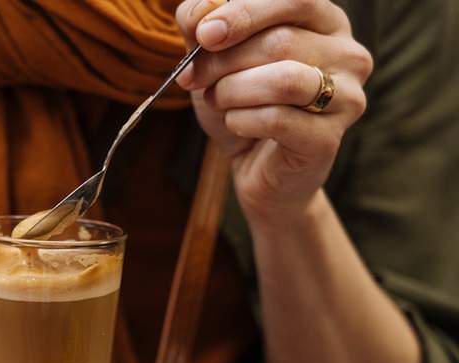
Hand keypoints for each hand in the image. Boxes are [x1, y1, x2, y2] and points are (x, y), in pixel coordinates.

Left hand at [175, 0, 372, 225]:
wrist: (255, 167)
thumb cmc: (241, 103)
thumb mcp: (213, 57)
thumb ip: (201, 25)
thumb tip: (197, 16)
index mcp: (324, 21)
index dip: (245, 12)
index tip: (204, 34)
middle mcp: (348, 53)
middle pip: (281, 41)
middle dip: (223, 61)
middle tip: (193, 78)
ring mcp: (346, 97)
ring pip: (284, 80)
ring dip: (233, 91)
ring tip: (218, 100)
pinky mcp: (329, 139)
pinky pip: (278, 120)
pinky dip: (242, 120)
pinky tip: (235, 124)